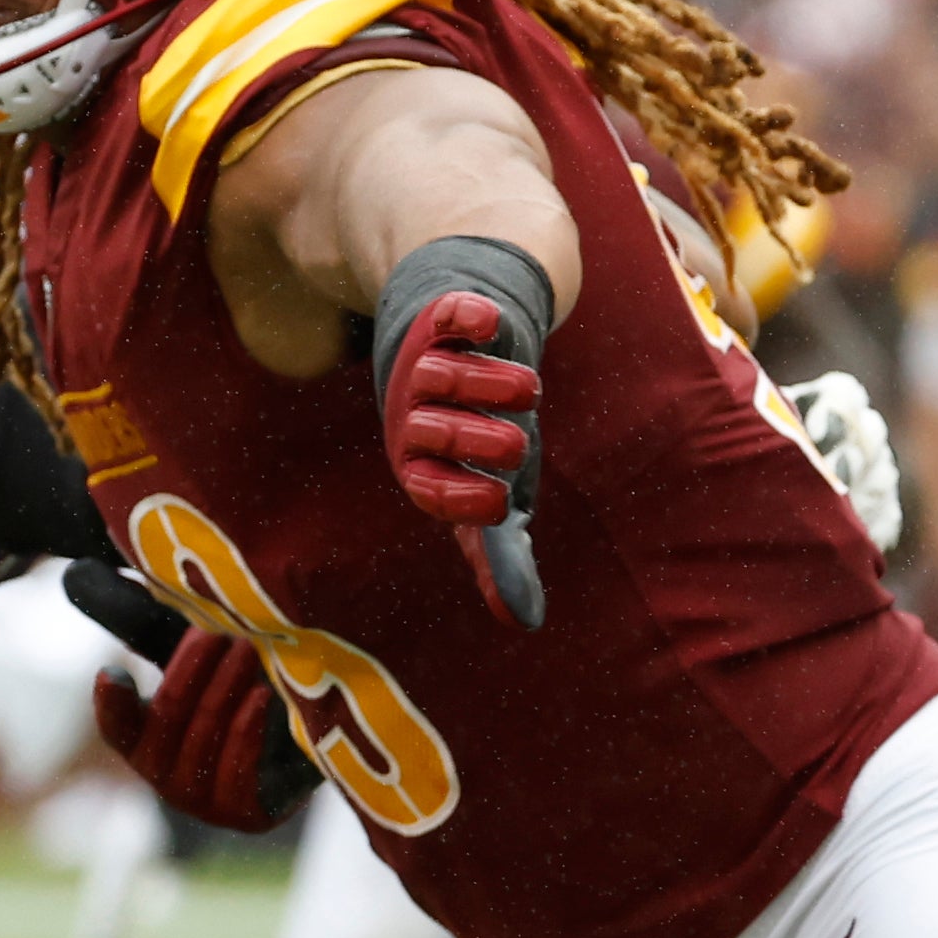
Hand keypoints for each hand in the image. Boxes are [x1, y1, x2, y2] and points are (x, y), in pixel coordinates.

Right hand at [90, 627, 317, 832]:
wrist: (309, 738)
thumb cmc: (240, 687)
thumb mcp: (194, 657)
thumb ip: (147, 627)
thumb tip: (81, 573)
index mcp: (144, 743)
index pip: (117, 728)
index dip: (111, 704)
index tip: (112, 672)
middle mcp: (165, 778)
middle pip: (167, 720)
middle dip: (192, 672)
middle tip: (218, 630)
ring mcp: (203, 803)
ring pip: (203, 740)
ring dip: (225, 691)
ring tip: (250, 651)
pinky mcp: (245, 815)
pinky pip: (238, 772)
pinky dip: (246, 731)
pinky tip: (263, 696)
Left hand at [378, 287, 543, 628]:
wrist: (469, 356)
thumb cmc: (482, 443)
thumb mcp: (490, 498)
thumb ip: (500, 555)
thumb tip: (524, 621)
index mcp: (421, 466)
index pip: (426, 489)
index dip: (463, 496)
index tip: (502, 499)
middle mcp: (413, 418)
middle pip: (432, 432)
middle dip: (482, 439)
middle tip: (518, 442)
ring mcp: (425, 366)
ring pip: (438, 376)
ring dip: (492, 385)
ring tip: (525, 390)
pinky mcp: (444, 318)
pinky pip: (451, 316)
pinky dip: (472, 319)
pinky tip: (489, 327)